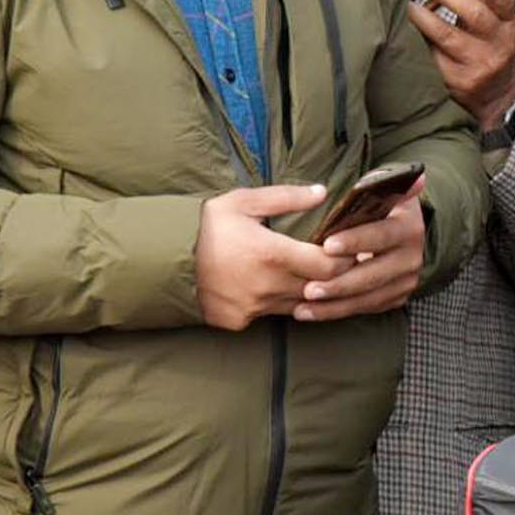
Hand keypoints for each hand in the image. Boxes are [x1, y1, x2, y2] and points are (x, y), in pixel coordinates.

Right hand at [195, 183, 354, 330]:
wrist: (164, 259)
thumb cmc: (208, 226)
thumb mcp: (245, 201)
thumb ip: (287, 197)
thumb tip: (322, 192)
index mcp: (272, 254)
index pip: (330, 266)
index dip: (345, 259)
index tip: (350, 250)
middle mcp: (266, 286)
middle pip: (319, 288)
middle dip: (333, 276)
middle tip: (339, 261)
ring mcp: (252, 308)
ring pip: (298, 304)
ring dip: (308, 291)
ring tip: (313, 274)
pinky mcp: (238, 321)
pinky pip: (270, 315)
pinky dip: (279, 303)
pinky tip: (278, 287)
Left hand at [297, 176, 427, 320]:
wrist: (410, 236)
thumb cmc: (385, 210)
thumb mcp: (389, 193)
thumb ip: (387, 184)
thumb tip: (416, 177)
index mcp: (408, 228)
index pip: (381, 236)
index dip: (355, 241)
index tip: (327, 246)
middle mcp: (411, 257)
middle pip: (373, 274)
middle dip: (339, 283)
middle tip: (308, 288)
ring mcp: (405, 281)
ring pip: (367, 297)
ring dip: (333, 305)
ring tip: (302, 306)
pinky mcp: (396, 298)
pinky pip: (365, 309)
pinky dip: (336, 312)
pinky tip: (309, 313)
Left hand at [409, 0, 514, 129]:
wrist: (494, 95)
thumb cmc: (488, 38)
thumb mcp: (492, 8)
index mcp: (511, 21)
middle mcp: (499, 45)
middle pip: (475, 16)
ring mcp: (477, 66)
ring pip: (449, 38)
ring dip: (425, 17)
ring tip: (409, 4)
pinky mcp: (455, 83)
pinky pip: (431, 58)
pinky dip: (416, 42)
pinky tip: (404, 31)